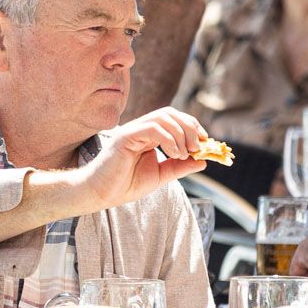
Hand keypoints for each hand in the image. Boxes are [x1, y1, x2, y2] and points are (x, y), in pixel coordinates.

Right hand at [72, 107, 205, 212]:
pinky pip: (151, 128)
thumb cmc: (125, 185)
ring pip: (163, 117)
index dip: (193, 126)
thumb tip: (204, 160)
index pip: (174, 120)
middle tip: (198, 146)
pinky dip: (168, 138)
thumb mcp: (159, 175)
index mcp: (149, 135)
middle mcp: (141, 129)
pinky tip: (174, 153)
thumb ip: (180, 166)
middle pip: (171, 113)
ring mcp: (132, 130)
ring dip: (180, 133)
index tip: (206, 142)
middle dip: (190, 127)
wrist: (101, 195)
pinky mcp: (125, 136)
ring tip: (185, 153)